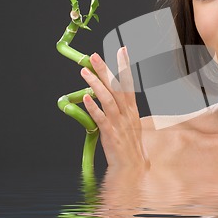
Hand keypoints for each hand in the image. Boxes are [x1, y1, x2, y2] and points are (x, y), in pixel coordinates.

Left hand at [80, 48, 148, 168]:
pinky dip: (93, 107)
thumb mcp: (130, 124)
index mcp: (132, 110)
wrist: (133, 167)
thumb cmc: (130, 146)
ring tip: (85, 72)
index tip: (122, 50)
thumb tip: (107, 97)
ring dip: (96, 84)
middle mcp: (127, 114)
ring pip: (107, 99)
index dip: (125, 66)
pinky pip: (101, 118)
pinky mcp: (110, 134)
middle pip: (116, 87)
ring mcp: (119, 123)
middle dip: (106, 70)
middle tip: (95, 56)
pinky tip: (86, 98)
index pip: (128, 83)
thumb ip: (121, 110)